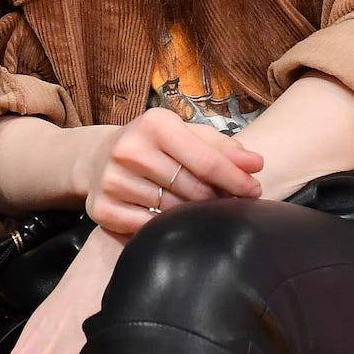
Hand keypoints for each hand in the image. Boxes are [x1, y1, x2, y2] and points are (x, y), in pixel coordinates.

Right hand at [75, 106, 263, 237]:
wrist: (98, 157)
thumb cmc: (153, 145)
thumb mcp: (185, 134)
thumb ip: (223, 147)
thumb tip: (256, 164)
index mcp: (154, 125)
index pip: (207, 161)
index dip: (236, 180)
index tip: (255, 191)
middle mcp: (130, 150)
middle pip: (194, 189)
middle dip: (217, 199)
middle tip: (228, 203)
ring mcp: (113, 180)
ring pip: (173, 211)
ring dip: (192, 216)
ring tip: (197, 210)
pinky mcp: (103, 208)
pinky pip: (148, 228)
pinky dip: (164, 228)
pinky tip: (169, 221)